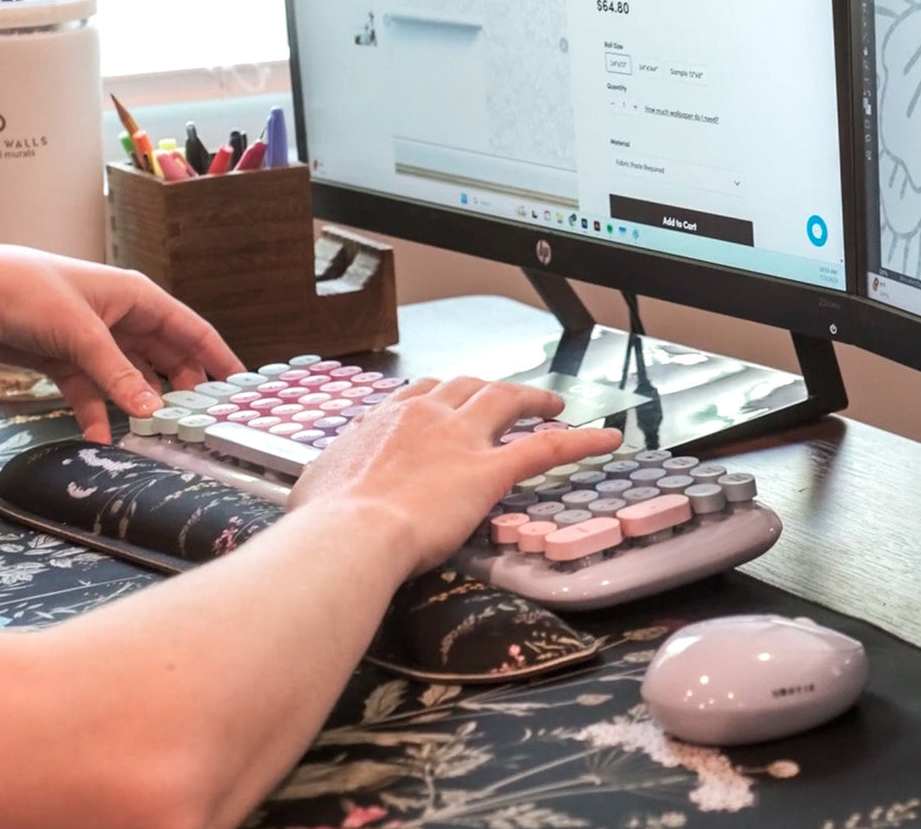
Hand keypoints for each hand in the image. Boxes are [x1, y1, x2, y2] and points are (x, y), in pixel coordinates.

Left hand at [0, 245, 242, 442]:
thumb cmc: (24, 291)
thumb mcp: (80, 333)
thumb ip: (118, 375)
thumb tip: (153, 410)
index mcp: (136, 297)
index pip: (191, 330)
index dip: (218, 357)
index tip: (242, 386)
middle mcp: (120, 319)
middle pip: (165, 357)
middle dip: (181, 388)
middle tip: (200, 420)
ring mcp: (92, 341)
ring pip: (129, 378)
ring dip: (138, 405)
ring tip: (156, 434)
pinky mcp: (64, 361)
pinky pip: (91, 392)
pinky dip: (96, 414)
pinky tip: (101, 438)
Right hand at [286, 377, 621, 574]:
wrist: (348, 535)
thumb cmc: (323, 524)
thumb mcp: (314, 490)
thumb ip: (328, 483)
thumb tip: (321, 493)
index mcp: (381, 421)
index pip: (418, 395)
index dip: (440, 398)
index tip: (448, 405)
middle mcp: (423, 417)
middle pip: (464, 386)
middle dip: (488, 389)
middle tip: (507, 398)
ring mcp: (459, 439)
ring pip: (506, 399)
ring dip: (533, 398)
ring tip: (553, 404)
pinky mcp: (490, 469)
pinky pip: (546, 447)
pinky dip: (581, 440)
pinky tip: (606, 439)